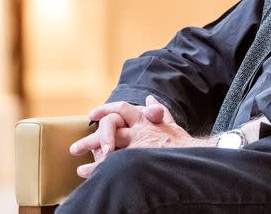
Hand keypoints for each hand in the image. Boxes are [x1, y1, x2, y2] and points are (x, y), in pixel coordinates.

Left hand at [69, 96, 210, 177]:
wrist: (195, 156)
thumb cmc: (183, 142)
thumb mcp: (170, 123)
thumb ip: (158, 111)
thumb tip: (150, 99)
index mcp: (146, 119)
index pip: (122, 109)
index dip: (106, 110)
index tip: (93, 114)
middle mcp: (140, 129)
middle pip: (109, 126)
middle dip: (92, 136)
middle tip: (76, 146)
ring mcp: (138, 143)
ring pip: (107, 142)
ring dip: (90, 149)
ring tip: (77, 160)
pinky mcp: (137, 157)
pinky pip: (111, 162)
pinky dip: (96, 167)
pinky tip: (85, 172)